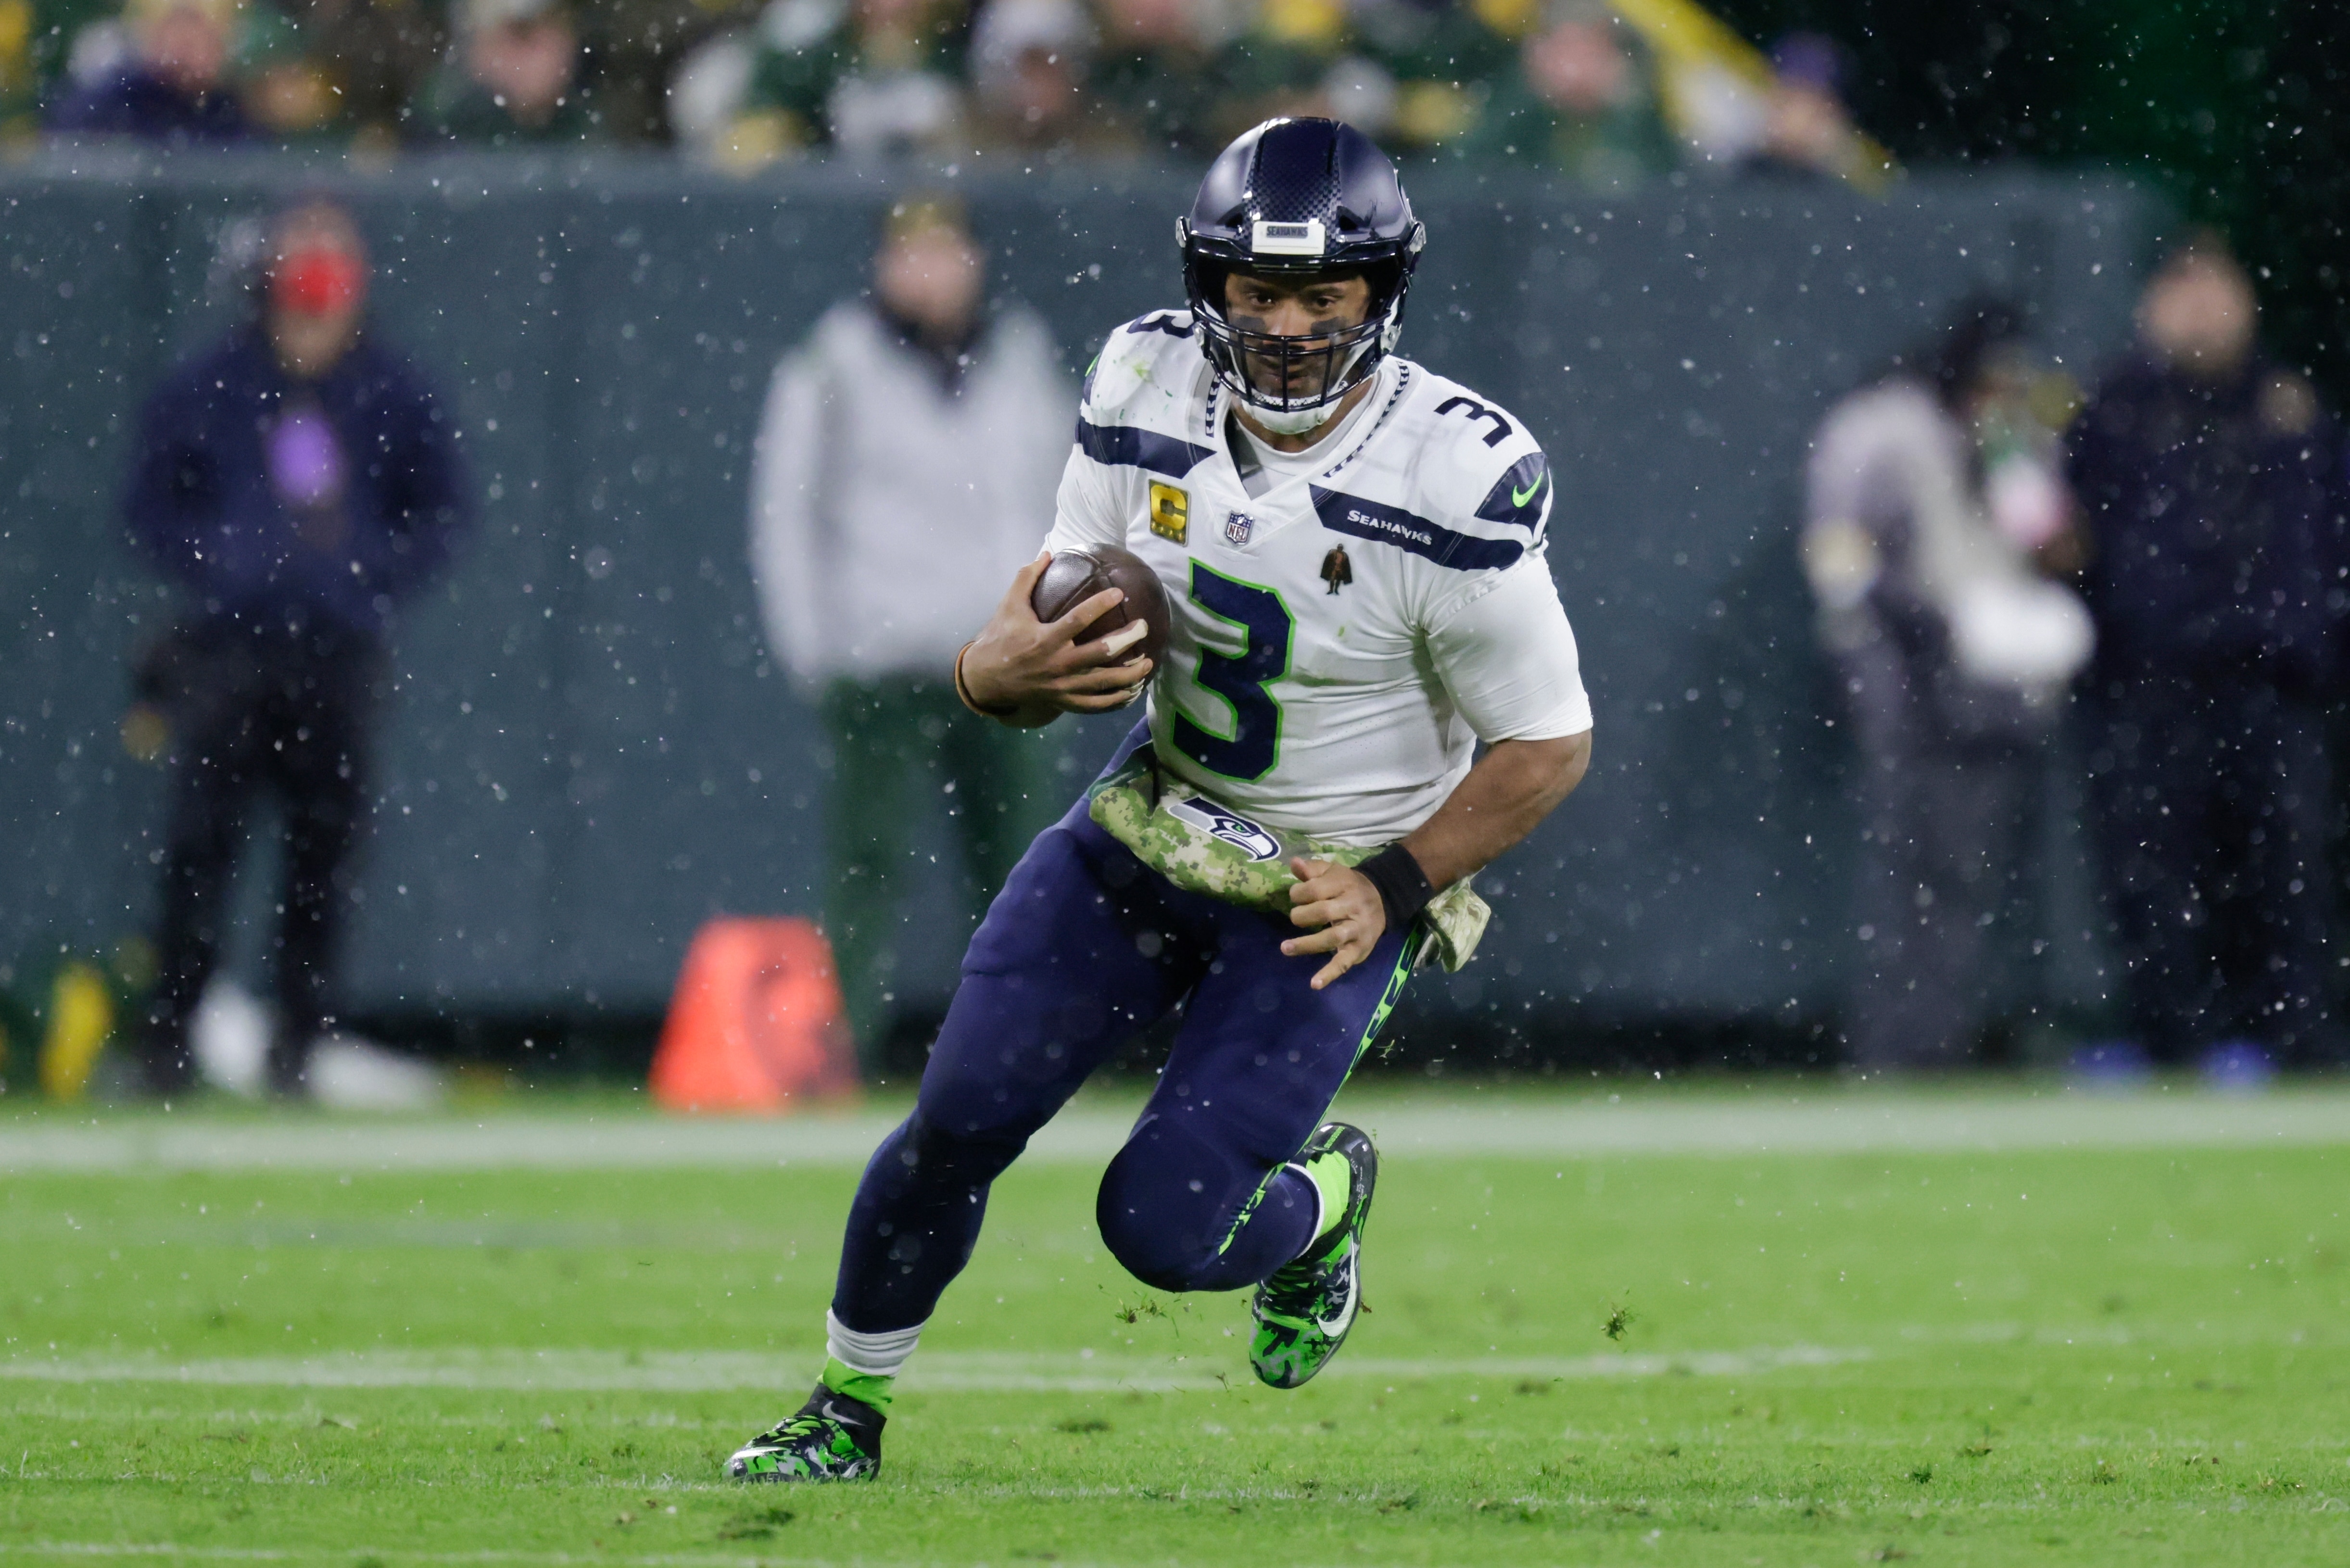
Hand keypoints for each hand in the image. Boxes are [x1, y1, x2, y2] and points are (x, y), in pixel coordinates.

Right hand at [962, 552, 1154, 720]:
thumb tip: (1046, 553)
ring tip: (1148, 662)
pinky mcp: (1064, 701)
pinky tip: (1133, 692)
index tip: (1119, 593)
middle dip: (1126, 640)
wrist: (985, 680)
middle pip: (1100, 653)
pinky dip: (1116, 701)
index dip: (1100, 605)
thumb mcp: (1009, 606)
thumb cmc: (1000, 639)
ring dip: (1129, 674)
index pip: (1078, 620)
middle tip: (1143, 627)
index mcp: (1045, 639)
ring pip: (1103, 683)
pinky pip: (1095, 705)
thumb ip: (1026, 578)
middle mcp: (1058, 664)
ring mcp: (1062, 686)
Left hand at [1281, 856, 1386, 990]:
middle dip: (1302, 916)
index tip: (1295, 897)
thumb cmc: (1348, 886)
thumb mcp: (1333, 872)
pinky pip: (1344, 963)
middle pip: (1323, 912)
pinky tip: (1315, 984)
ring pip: (1332, 938)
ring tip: (1285, 948)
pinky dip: (1329, 974)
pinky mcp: (1359, 949)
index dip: (1298, 894)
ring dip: (1306, 944)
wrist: (1383, 898)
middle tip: (1295, 918)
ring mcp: (1357, 930)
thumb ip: (1312, 869)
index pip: (1315, 890)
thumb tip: (1293, 863)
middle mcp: (1352, 906)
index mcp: (1344, 885)